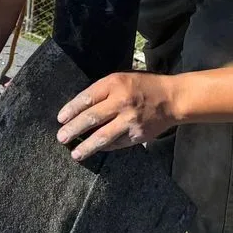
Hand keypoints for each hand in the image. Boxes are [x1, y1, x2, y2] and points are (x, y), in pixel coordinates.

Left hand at [56, 72, 180, 159]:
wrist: (172, 99)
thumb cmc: (142, 86)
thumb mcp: (121, 79)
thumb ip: (102, 91)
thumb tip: (79, 108)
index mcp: (114, 84)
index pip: (87, 98)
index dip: (71, 109)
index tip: (60, 119)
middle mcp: (121, 102)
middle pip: (91, 118)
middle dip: (73, 129)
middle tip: (61, 137)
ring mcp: (130, 121)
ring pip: (103, 136)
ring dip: (86, 146)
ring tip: (75, 154)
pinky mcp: (137, 135)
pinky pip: (116, 144)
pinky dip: (104, 147)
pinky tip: (95, 150)